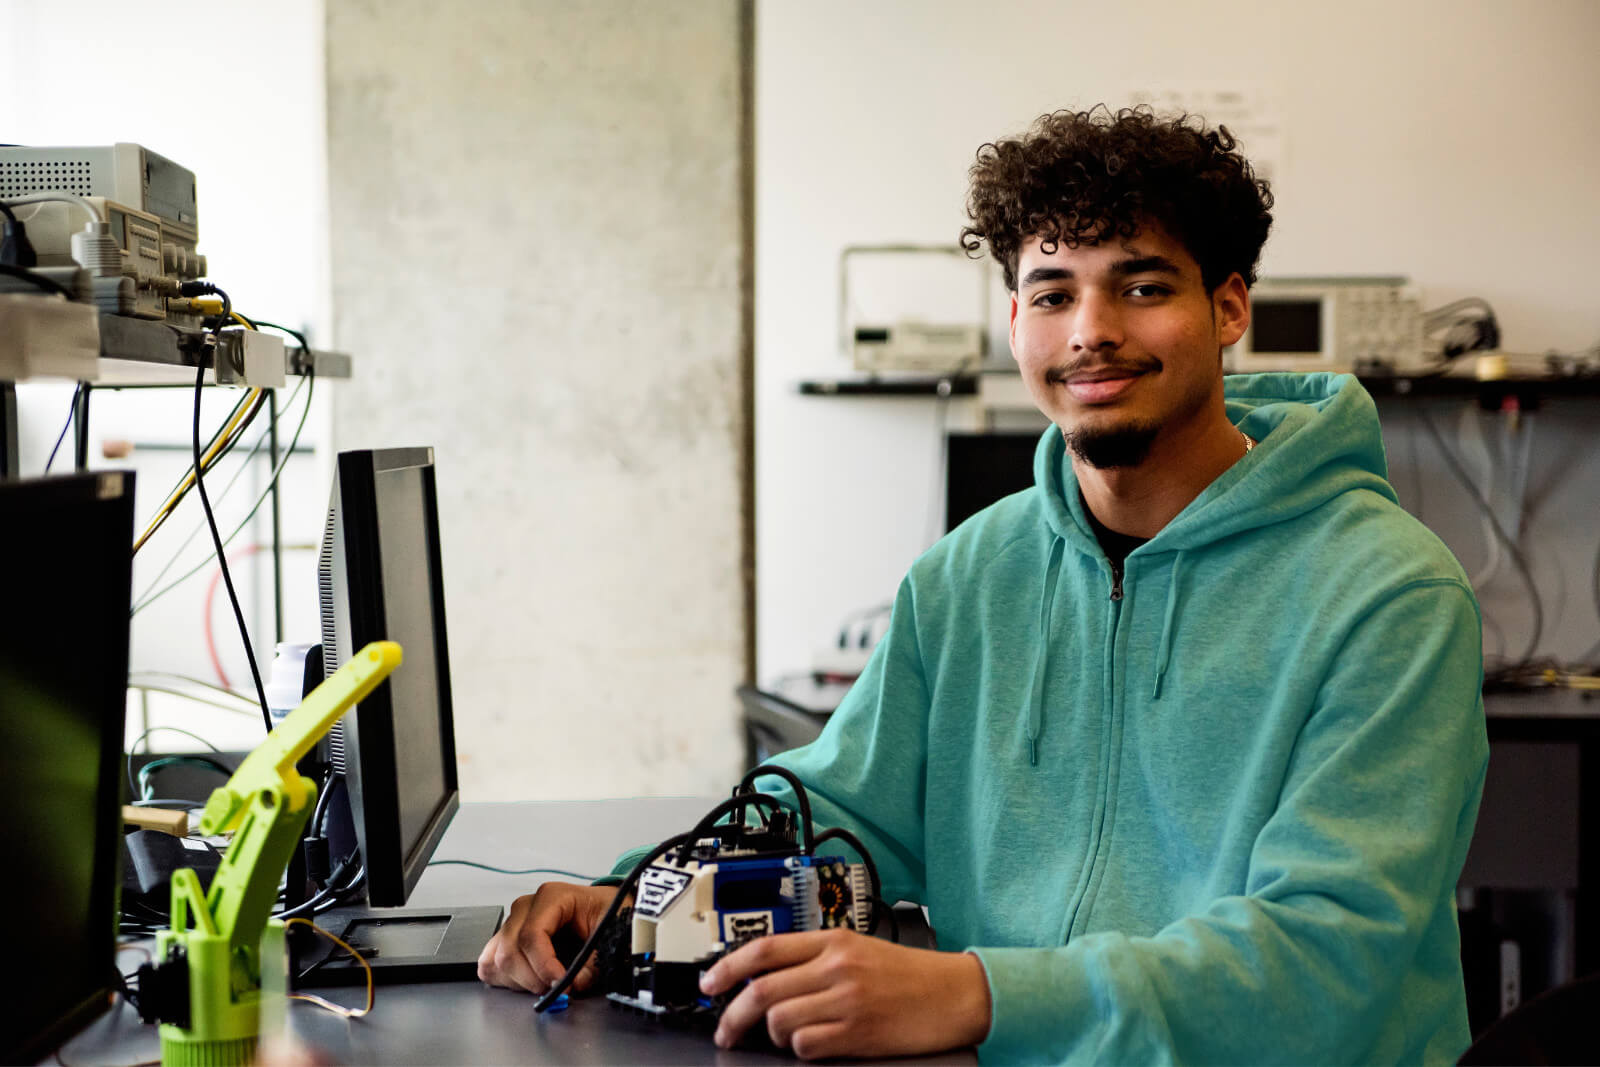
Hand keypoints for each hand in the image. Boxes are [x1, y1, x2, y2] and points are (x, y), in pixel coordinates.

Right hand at [476, 881, 618, 993]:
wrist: (599, 908)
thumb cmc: (602, 913)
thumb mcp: (610, 930)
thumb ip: (594, 960)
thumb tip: (576, 984)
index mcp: (551, 897)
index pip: (532, 935)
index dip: (544, 966)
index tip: (561, 984)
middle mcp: (526, 907)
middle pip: (510, 951)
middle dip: (534, 979)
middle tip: (558, 988)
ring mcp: (512, 923)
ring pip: (497, 960)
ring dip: (521, 981)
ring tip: (546, 983)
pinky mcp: (504, 940)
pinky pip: (489, 964)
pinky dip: (506, 980)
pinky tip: (528, 981)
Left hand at [699, 929, 991, 1059]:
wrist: (956, 993)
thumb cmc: (911, 975)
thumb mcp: (860, 950)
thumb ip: (816, 958)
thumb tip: (766, 977)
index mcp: (833, 940)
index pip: (765, 949)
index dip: (727, 967)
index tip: (709, 984)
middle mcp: (836, 966)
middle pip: (762, 989)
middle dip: (734, 1015)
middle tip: (726, 1029)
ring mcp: (845, 1000)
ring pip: (778, 1019)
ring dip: (773, 1034)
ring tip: (785, 1036)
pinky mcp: (856, 1033)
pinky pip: (805, 1045)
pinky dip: (800, 1049)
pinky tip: (812, 1045)